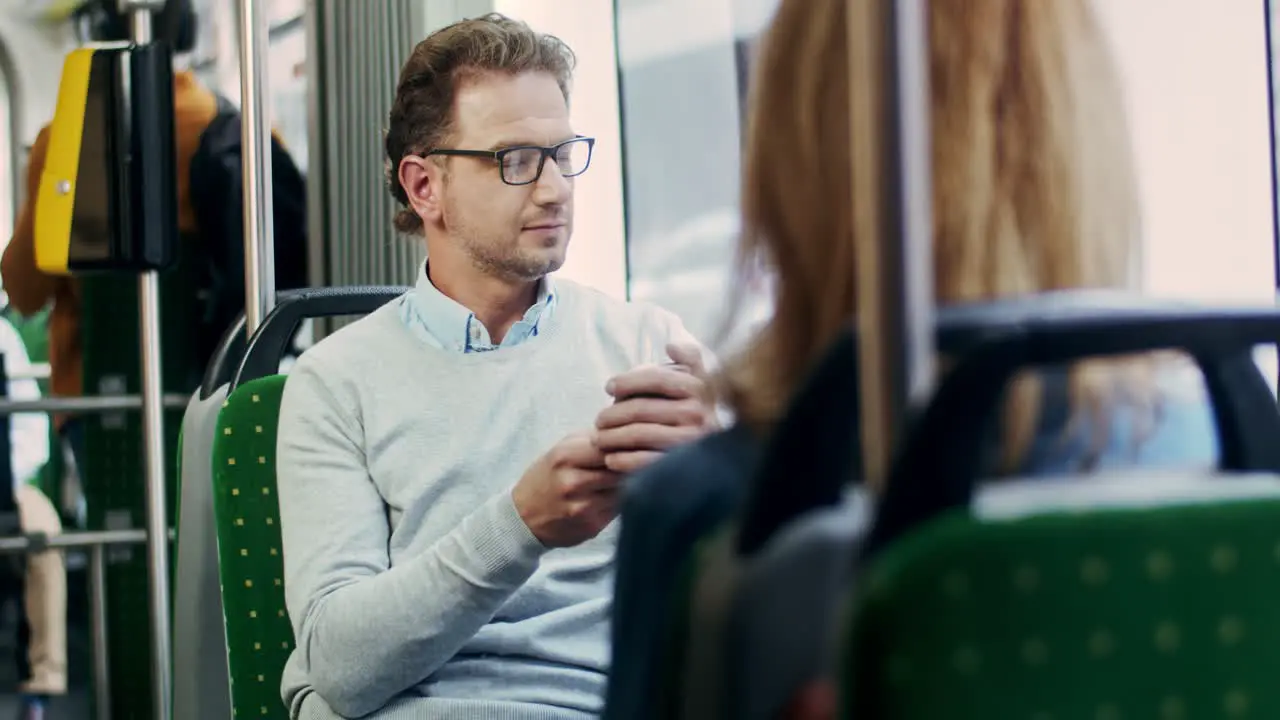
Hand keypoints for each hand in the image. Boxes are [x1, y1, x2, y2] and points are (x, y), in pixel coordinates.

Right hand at [512, 432, 621, 547]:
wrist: (524, 516)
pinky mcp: (592, 527)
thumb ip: (594, 438)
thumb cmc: (548, 476)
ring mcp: (583, 507)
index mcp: (565, 456)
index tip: (630, 447)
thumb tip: (629, 429)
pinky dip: (620, 502)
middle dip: (629, 466)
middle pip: (621, 469)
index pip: (611, 446)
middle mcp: (573, 482)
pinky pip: (619, 509)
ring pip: (624, 490)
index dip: (625, 446)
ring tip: (618, 482)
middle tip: (632, 465)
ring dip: (628, 485)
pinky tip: (608, 499)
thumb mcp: (562, 449)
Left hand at [594, 342, 716, 473]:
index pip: (658, 378)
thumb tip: (671, 346)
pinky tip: (611, 460)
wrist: (719, 461)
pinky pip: (646, 461)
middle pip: (643, 408)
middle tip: (597, 420)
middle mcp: (700, 414)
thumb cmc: (698, 414)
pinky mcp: (683, 465)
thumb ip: (690, 359)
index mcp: (701, 389)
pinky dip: (624, 460)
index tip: (608, 387)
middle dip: (613, 414)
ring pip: (640, 433)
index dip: (629, 380)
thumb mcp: (701, 382)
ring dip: (612, 437)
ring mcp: (692, 441)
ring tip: (598, 439)